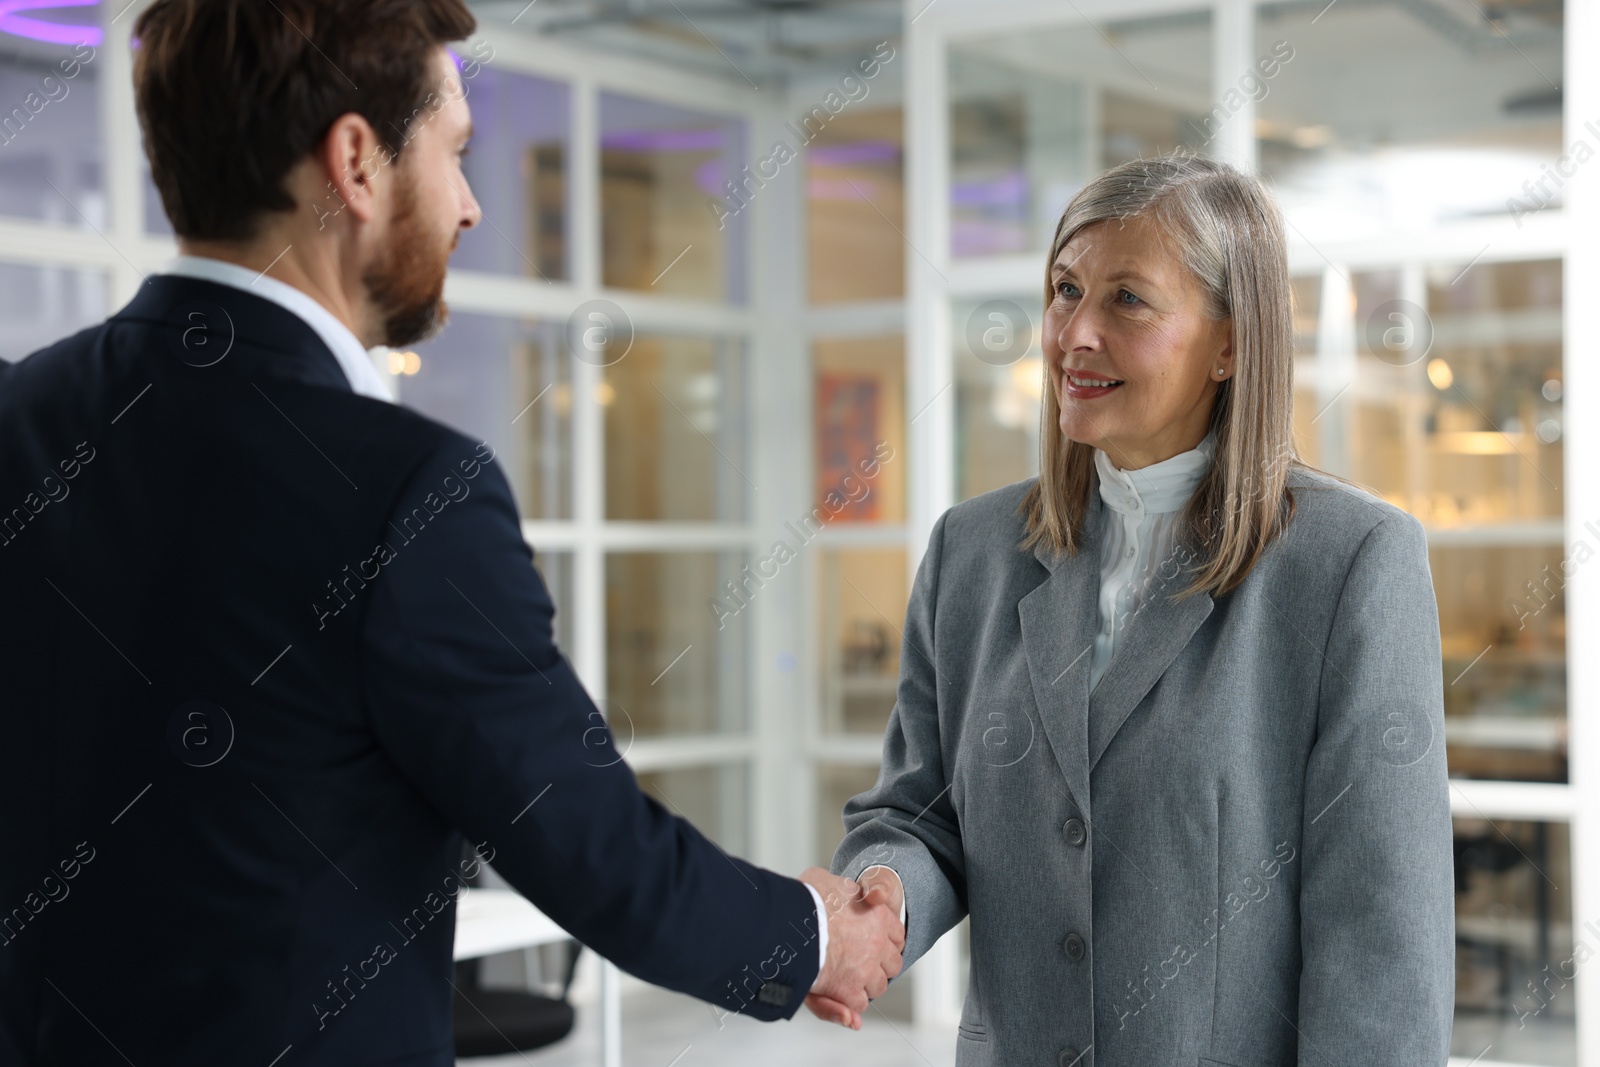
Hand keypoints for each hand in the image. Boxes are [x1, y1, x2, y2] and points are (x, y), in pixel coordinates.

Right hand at [799, 867, 903, 1029]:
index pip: (897, 936)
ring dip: (865, 985)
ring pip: (878, 986)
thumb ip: (850, 890)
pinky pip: (858, 1003)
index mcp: (878, 916)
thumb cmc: (805, 899)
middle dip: (878, 966)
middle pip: (892, 964)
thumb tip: (861, 894)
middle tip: (859, 963)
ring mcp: (865, 969)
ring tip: (845, 978)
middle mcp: (877, 943)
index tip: (872, 943)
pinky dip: (849, 1002)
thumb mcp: (830, 881)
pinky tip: (836, 991)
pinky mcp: (848, 990)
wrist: (789, 919)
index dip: (885, 941)